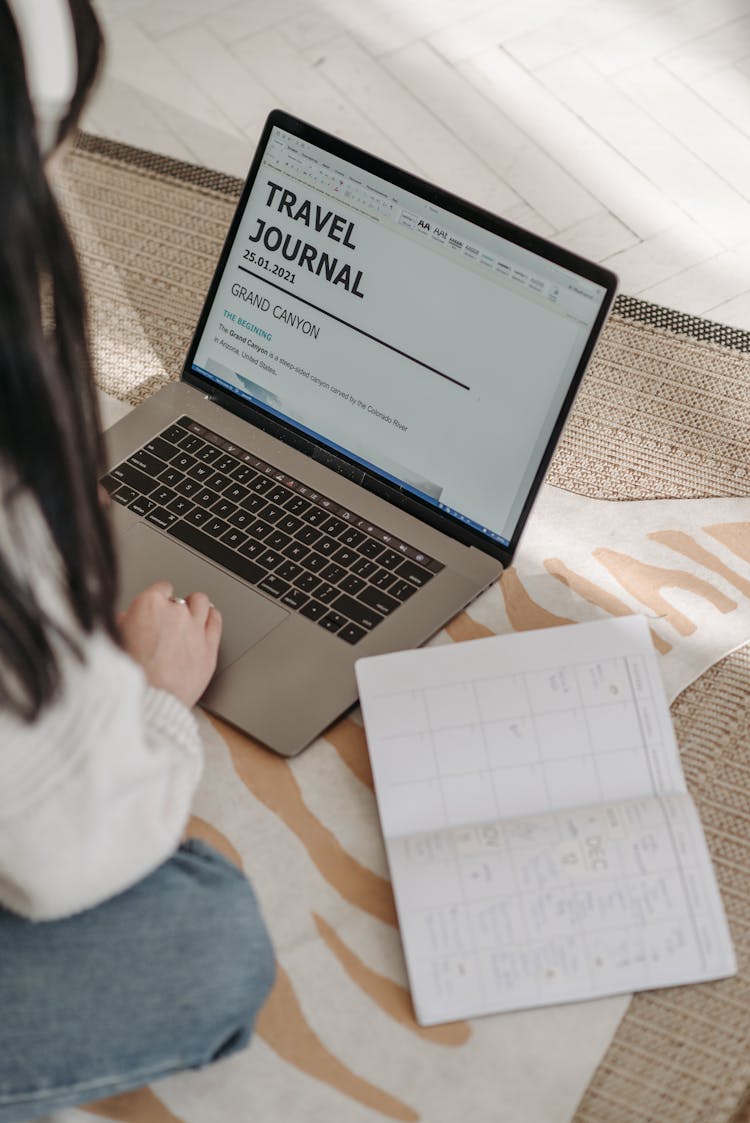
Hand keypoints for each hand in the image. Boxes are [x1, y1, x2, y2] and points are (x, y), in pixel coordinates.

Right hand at [118, 581, 222, 707]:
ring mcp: (195, 629)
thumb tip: (125, 620)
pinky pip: (216, 622)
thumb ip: (123, 625)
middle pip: (180, 599)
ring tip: (191, 615)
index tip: (158, 604)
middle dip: (174, 608)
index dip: (159, 598)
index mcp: (149, 606)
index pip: (160, 588)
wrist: (148, 701)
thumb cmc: (129, 675)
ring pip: (201, 603)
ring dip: (195, 608)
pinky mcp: (209, 648)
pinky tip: (208, 621)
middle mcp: (175, 612)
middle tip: (169, 621)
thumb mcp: (115, 642)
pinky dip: (212, 618)